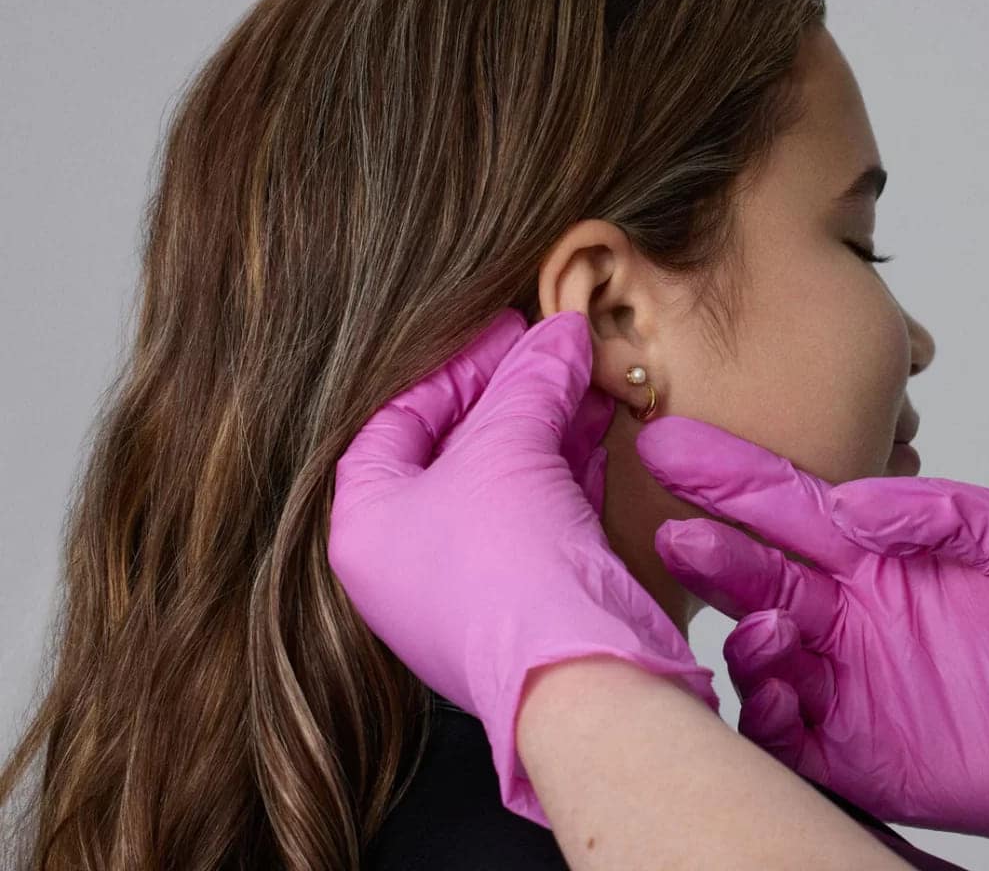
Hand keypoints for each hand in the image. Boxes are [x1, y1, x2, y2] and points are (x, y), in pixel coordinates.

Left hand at [328, 310, 718, 828]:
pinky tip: (596, 425)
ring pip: (503, 479)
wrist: (578, 685)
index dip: (451, 368)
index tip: (501, 332)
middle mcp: (406, 557)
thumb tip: (561, 329)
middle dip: (507, 392)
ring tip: (583, 375)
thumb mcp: (507, 451)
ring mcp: (464, 581)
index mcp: (367, 525)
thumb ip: (530, 381)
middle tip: (544, 348)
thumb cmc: (507, 568)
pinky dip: (566, 466)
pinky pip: (537, 512)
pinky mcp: (521, 596)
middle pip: (454, 447)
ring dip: (546, 423)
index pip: (395, 420)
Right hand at [634, 415, 988, 837]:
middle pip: (756, 576)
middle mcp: (842, 613)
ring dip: (744, 637)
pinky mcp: (853, 754)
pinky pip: (786, 738)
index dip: (722, 474)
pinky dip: (767, 716)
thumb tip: (847, 506)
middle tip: (676, 536)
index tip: (666, 446)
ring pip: (759, 655)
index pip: (782, 505)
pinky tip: (781, 692)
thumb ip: (935, 512)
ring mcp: (842, 682)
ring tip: (767, 623)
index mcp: (869, 555)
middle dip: (710, 553)